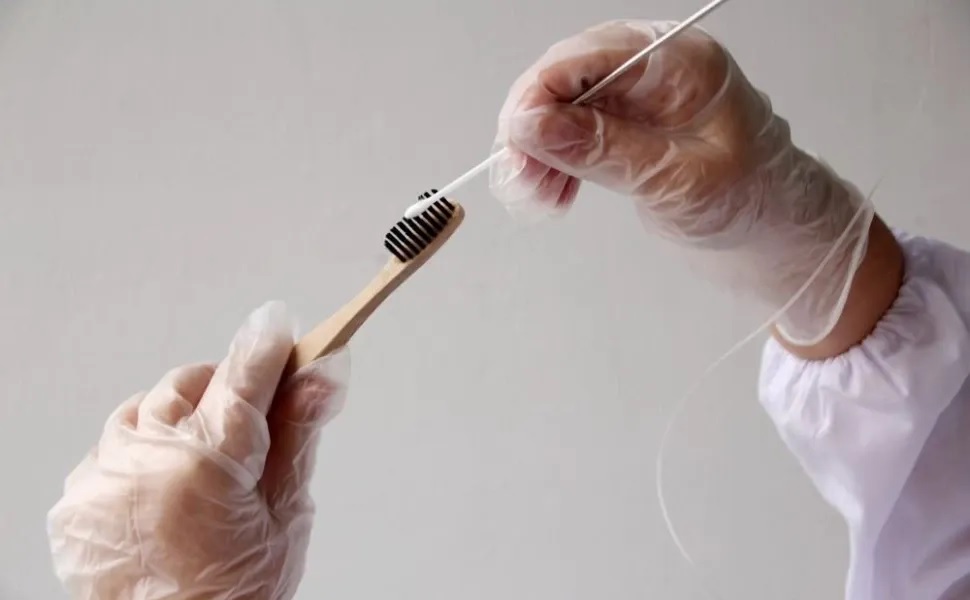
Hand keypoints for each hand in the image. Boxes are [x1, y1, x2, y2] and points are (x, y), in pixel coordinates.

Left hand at [47, 302, 348, 598]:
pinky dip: (142, 453)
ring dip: (180, 419)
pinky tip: (165, 489)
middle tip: (250, 429)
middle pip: (193, 382)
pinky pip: (112, 445)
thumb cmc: (238, 594)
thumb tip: (320, 377)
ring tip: (204, 467)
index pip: (245, 379)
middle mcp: (146, 460)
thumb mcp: (286, 517)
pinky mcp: (75, 498)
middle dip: (226, 391)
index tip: (281, 326)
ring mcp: (103, 478)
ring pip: (147, 407)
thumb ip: (298, 437)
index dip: (267, 348)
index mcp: (208, 464)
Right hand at [490, 20, 871, 345]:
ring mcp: (635, 100)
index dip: (540, 92)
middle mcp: (653, 70)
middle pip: (564, 78)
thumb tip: (535, 125)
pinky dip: (550, 164)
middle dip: (532, 128)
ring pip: (558, 108)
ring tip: (535, 196)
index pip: (588, 55)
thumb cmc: (753, 201)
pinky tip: (550, 193)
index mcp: (681, 63)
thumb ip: (604, 151)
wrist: (774, 234)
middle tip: (520, 177)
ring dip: (535, 151)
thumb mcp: (677, 180)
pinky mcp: (622, 130)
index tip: (516, 139)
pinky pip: (568, 135)